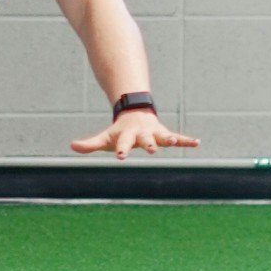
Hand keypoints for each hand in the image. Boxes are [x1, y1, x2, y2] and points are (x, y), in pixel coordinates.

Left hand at [70, 111, 199, 160]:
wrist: (134, 113)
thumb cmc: (118, 131)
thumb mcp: (104, 137)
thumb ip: (90, 143)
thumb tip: (72, 145)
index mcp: (126, 135)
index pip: (122, 143)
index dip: (121, 149)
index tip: (121, 156)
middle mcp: (142, 133)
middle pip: (145, 139)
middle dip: (148, 144)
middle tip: (151, 150)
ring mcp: (154, 132)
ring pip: (163, 136)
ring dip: (171, 139)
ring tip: (177, 143)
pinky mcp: (164, 134)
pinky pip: (178, 137)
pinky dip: (187, 140)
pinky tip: (197, 143)